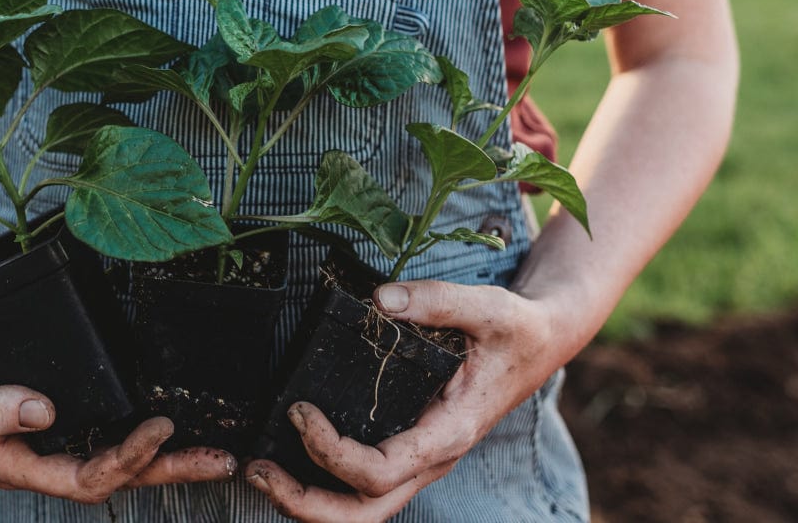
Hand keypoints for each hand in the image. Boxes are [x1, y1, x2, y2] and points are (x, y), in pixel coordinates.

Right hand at [0, 316, 237, 502]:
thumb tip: (41, 414)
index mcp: (16, 462)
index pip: (81, 479)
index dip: (124, 461)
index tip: (158, 428)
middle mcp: (46, 456)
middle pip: (116, 477)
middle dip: (169, 471)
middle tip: (218, 459)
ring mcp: (65, 438)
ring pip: (126, 461)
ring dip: (173, 461)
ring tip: (219, 456)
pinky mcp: (80, 414)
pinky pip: (122, 433)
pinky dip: (158, 437)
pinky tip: (189, 428)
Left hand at [245, 280, 561, 521]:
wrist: (540, 343)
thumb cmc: (515, 330)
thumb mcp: (489, 307)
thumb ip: (437, 300)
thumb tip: (381, 298)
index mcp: (449, 432)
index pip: (381, 470)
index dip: (332, 451)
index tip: (299, 410)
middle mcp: (431, 458)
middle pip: (364, 514)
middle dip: (305, 503)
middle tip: (257, 469)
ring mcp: (418, 460)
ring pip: (361, 511)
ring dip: (306, 502)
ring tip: (260, 470)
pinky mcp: (407, 449)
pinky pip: (362, 486)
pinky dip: (320, 482)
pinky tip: (286, 454)